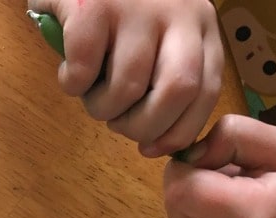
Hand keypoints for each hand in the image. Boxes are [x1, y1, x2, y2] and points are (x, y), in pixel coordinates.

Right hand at [28, 0, 222, 155]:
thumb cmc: (119, 8)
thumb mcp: (158, 36)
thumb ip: (166, 78)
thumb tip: (155, 142)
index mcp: (199, 25)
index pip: (206, 91)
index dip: (178, 131)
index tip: (151, 146)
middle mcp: (178, 12)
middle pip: (177, 91)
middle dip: (143, 126)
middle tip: (118, 123)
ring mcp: (136, 9)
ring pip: (127, 87)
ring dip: (101, 108)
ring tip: (89, 92)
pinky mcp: (93, 8)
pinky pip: (83, 70)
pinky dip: (71, 84)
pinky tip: (69, 72)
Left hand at [164, 114, 275, 217]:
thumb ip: (231, 136)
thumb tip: (187, 155)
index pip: (179, 191)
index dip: (188, 167)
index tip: (215, 158)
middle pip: (173, 208)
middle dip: (191, 183)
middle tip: (231, 177)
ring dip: (194, 203)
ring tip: (236, 198)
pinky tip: (232, 217)